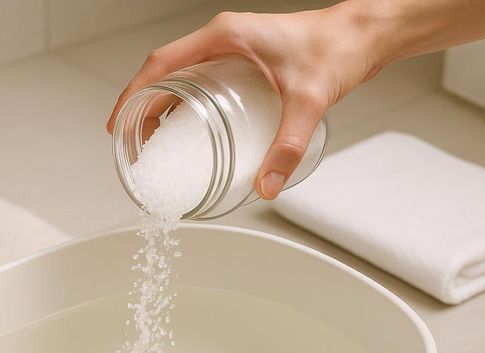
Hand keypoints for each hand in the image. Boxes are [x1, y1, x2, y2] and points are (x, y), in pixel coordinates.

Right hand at [106, 6, 382, 198]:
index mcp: (224, 37)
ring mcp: (232, 49)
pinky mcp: (244, 61)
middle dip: (142, 109)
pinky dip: (185, 105)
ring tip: (153, 144)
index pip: (160, 64)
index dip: (133, 95)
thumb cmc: (338, 49)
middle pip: (163, 73)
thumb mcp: (310, 100)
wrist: (365, 34)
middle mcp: (222, 40)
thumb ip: (288, 146)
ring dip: (161, 108)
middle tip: (133, 146)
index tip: (118, 125)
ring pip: (180, 77)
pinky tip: (189, 132)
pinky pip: (200, 81)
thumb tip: (267, 187)